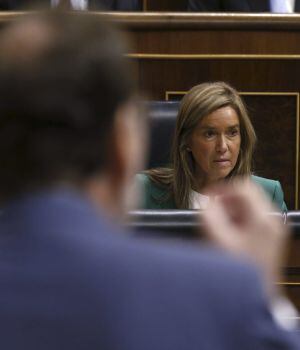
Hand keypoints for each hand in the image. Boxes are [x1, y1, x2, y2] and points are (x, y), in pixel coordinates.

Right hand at [202, 180, 288, 298]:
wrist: (255, 296)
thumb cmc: (236, 270)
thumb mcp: (217, 240)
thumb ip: (207, 214)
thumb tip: (204, 199)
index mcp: (262, 219)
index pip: (243, 187)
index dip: (221, 189)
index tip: (206, 197)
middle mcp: (272, 220)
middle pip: (247, 194)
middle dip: (226, 200)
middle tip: (212, 212)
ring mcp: (274, 227)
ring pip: (249, 205)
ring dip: (231, 209)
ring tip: (220, 225)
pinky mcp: (271, 235)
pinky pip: (252, 216)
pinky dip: (238, 218)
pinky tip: (229, 232)